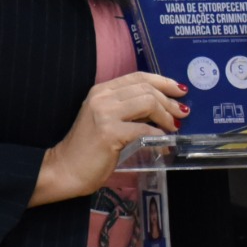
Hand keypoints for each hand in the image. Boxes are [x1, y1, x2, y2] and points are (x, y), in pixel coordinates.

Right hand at [31, 72, 186, 205]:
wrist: (65, 170)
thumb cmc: (88, 148)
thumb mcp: (107, 120)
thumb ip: (129, 109)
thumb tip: (163, 106)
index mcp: (102, 90)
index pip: (138, 77)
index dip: (163, 81)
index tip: (180, 90)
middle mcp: (102, 97)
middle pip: (146, 89)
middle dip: (169, 101)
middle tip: (181, 114)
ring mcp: (104, 114)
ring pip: (148, 103)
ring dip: (166, 116)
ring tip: (173, 127)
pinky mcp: (109, 133)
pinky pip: (144, 129)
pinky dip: (158, 135)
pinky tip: (164, 143)